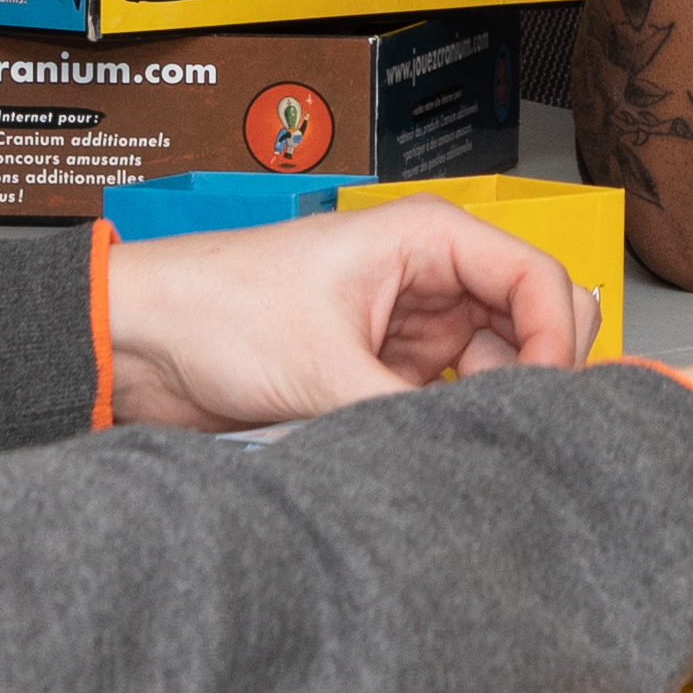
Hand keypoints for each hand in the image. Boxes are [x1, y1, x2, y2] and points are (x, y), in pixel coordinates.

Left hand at [97, 199, 581, 432]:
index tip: (545, 399)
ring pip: (492, 369)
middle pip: (527, 324)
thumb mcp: (322, 368)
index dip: (555, 339)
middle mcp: (427, 277)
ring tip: (458, 447)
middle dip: (530, 375)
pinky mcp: (381, 371)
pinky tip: (431, 452)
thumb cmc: (210, 309)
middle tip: (513, 429)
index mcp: (426, 238)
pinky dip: (448, 427)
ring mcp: (408, 326)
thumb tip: (478, 454)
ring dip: (484, 407)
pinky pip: (446, 401)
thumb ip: (412, 413)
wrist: (136, 344)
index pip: (537, 278)